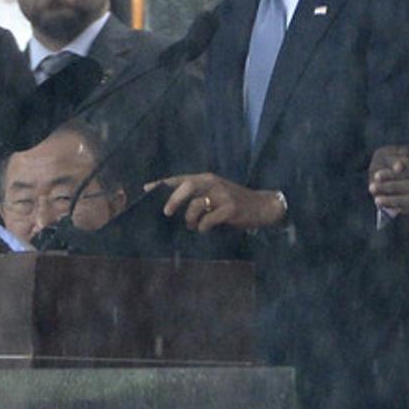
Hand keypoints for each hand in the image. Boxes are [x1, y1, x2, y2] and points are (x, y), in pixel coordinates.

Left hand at [145, 173, 285, 232]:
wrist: (262, 206)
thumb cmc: (233, 201)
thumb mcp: (214, 193)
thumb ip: (196, 196)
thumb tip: (170, 206)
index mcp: (206, 178)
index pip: (180, 178)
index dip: (162, 184)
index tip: (146, 189)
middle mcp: (212, 183)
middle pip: (186, 186)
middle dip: (173, 200)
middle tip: (166, 213)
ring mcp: (222, 195)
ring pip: (195, 205)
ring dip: (189, 219)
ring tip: (192, 226)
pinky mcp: (230, 208)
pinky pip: (208, 220)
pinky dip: (203, 227)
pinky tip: (205, 229)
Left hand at [368, 119, 408, 219]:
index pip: (403, 171)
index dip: (389, 173)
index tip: (376, 174)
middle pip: (398, 185)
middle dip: (384, 187)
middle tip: (371, 188)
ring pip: (401, 199)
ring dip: (389, 200)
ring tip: (377, 202)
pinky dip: (402, 211)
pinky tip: (395, 213)